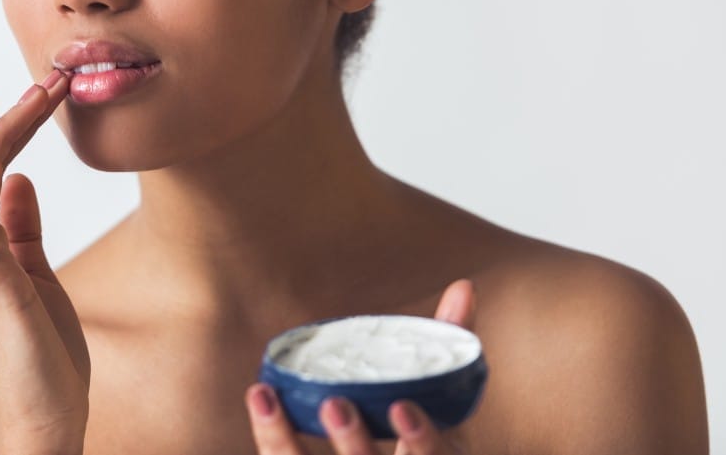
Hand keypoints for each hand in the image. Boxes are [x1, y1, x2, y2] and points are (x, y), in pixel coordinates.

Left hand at [245, 278, 477, 454]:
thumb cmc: (416, 431)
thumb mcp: (442, 396)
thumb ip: (450, 342)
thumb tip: (464, 286)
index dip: (420, 441)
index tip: (401, 407)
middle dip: (354, 444)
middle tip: (336, 405)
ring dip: (285, 440)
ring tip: (267, 396)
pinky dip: (270, 434)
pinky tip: (261, 397)